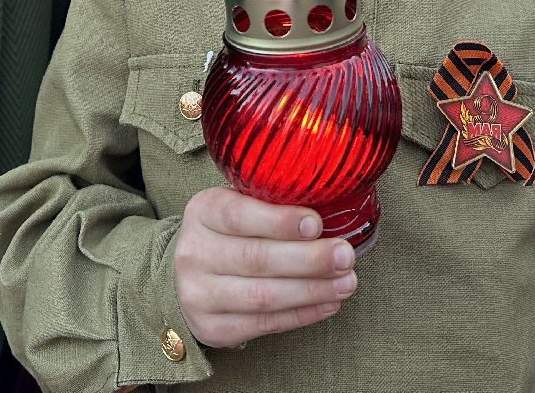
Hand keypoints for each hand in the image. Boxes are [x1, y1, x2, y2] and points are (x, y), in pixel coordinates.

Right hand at [173, 187, 356, 347]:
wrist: (189, 275)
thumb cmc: (229, 233)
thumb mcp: (240, 205)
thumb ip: (273, 205)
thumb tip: (330, 213)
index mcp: (202, 212)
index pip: (240, 216)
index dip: (281, 222)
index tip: (317, 224)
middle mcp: (194, 252)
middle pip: (257, 259)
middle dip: (309, 259)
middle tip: (345, 257)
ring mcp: (198, 294)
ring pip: (264, 296)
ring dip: (312, 291)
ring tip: (345, 283)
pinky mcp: (212, 327)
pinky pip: (264, 324)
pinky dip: (302, 315)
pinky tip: (327, 303)